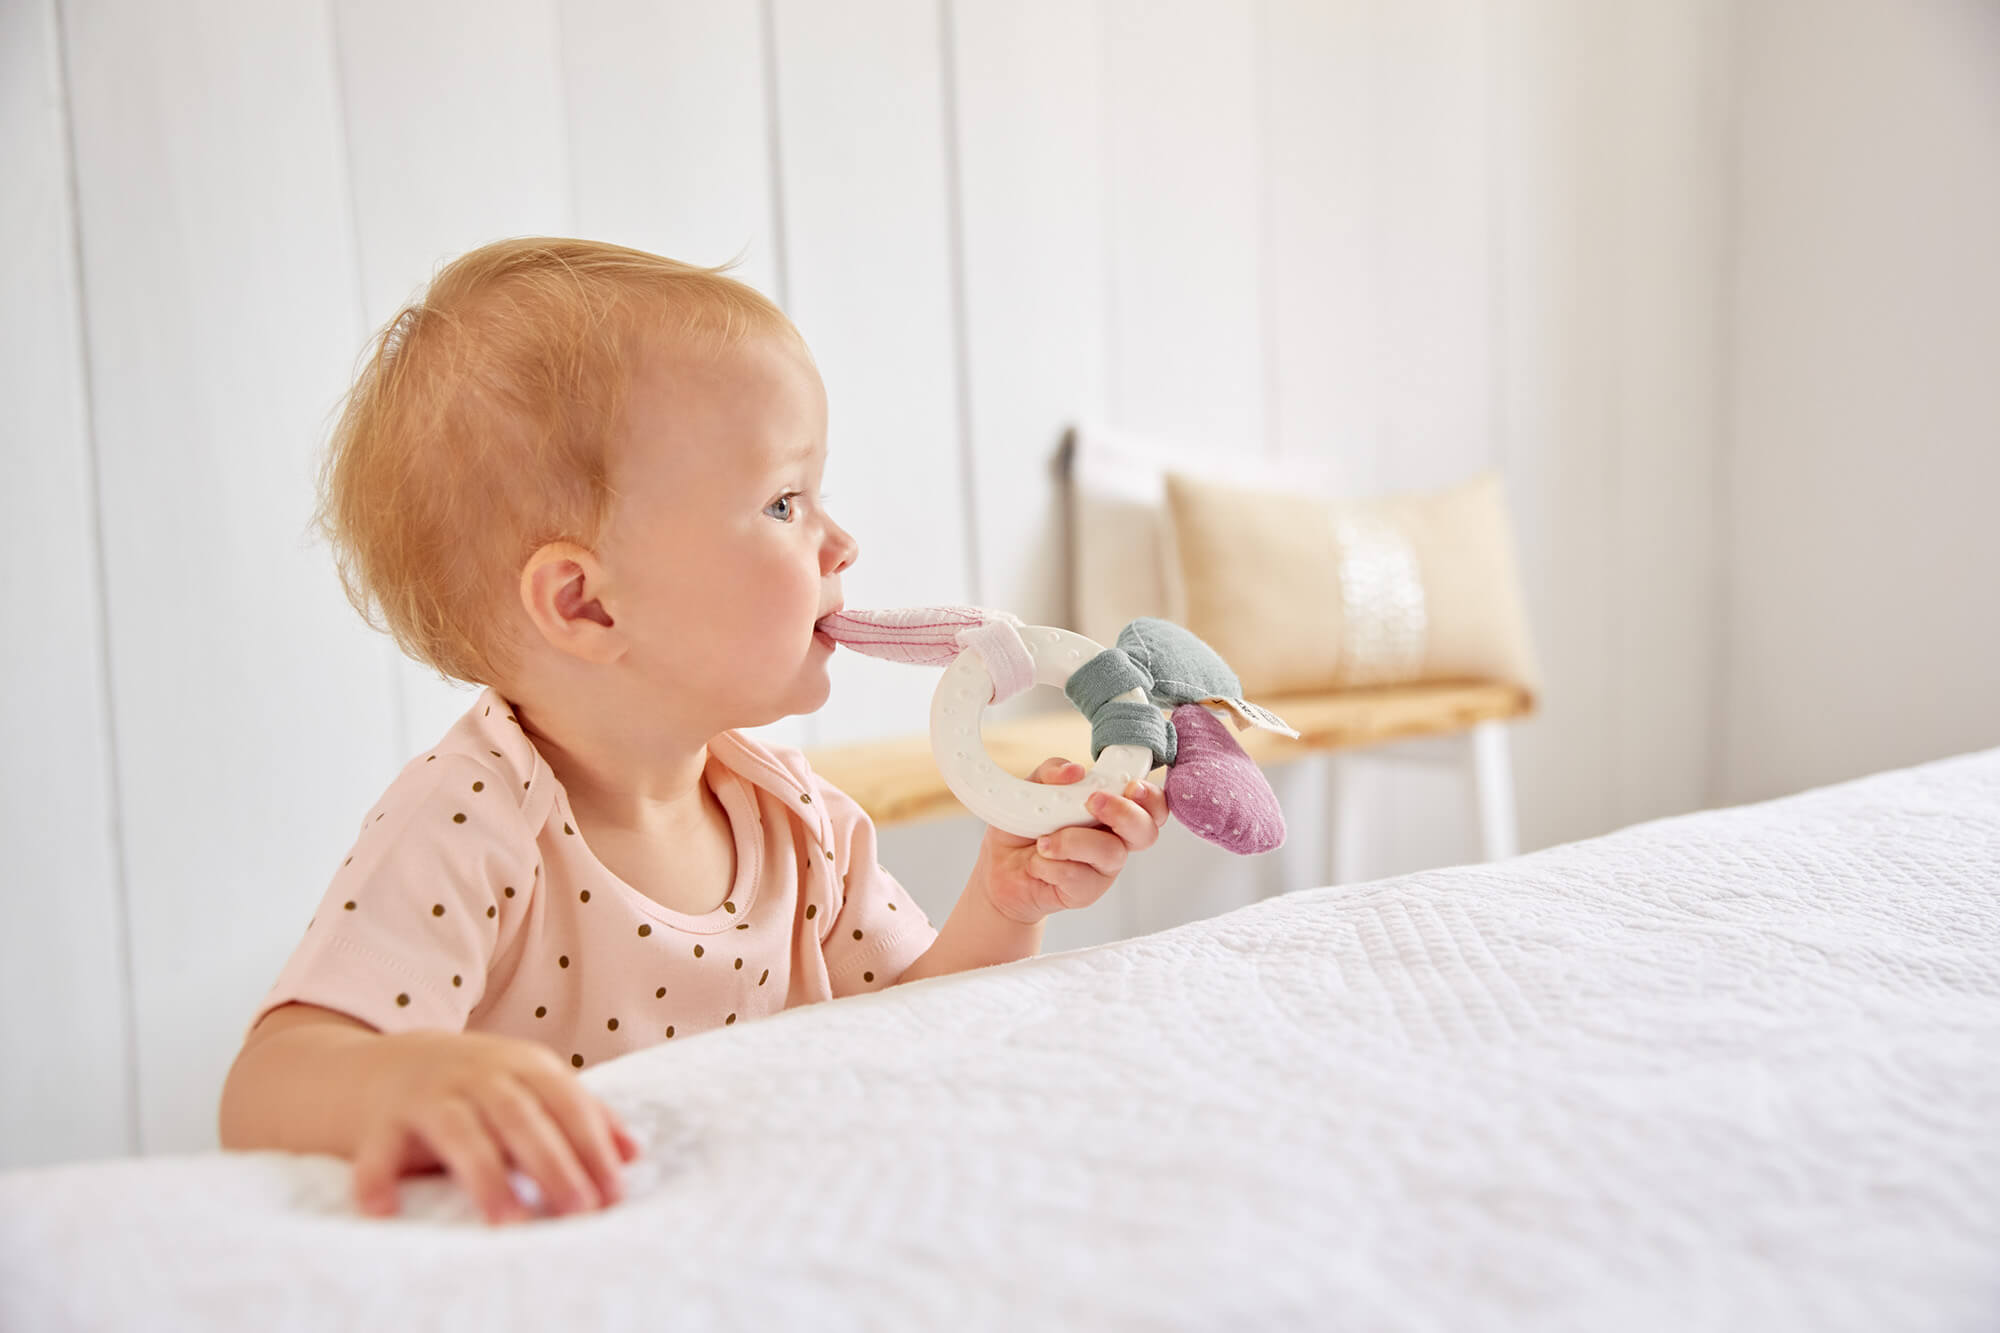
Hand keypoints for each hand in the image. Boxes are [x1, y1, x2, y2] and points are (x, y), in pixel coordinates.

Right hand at [350, 1029, 641, 1225]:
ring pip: (460, 1133)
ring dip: (486, 1178)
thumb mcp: (529, 1086)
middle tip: (578, 1211)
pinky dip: (377, 1182)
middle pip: (520, 1118)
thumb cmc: (473, 1087)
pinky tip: (386, 1214)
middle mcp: (476, 1075)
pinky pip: (377, 1153)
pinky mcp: (379, 1123)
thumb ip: (580, 1116)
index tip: (613, 1194)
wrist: (379, 1067)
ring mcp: (427, 1096)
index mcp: (522, 1066)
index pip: (566, 1102)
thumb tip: (633, 1154)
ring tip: (510, 1224)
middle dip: (553, 1164)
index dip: (592, 1146)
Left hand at [978, 758, 1169, 924]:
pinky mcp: (1086, 891)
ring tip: (1042, 841)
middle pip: (1147, 830)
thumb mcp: (1032, 788)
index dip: (1151, 796)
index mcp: (1111, 809)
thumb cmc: (1024, 826)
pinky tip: (1037, 863)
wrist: (999, 867)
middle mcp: (1114, 838)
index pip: (1150, 803)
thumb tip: (1074, 771)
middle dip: (1125, 813)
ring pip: (1111, 852)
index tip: (1131, 785)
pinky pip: (1078, 876)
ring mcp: (1103, 867)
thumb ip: (1052, 772)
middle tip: (1093, 802)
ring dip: (1072, 841)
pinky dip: (1050, 865)